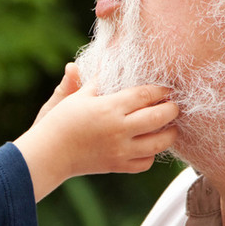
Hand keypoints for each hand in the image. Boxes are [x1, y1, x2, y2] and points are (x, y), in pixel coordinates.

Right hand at [14, 67, 178, 200]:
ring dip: (169, 134)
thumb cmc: (59, 121)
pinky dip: (151, 154)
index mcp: (109, 108)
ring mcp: (121, 150)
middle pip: (158, 118)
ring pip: (158, 144)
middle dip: (172, 110)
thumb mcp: (74, 96)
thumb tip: (95, 59)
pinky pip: (145, 162)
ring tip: (169, 126)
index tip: (166, 88)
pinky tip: (148, 144)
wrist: (50, 154)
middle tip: (173, 105)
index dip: (160, 90)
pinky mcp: (118, 166)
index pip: (145, 95)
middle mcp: (119, 129)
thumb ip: (89, 78)